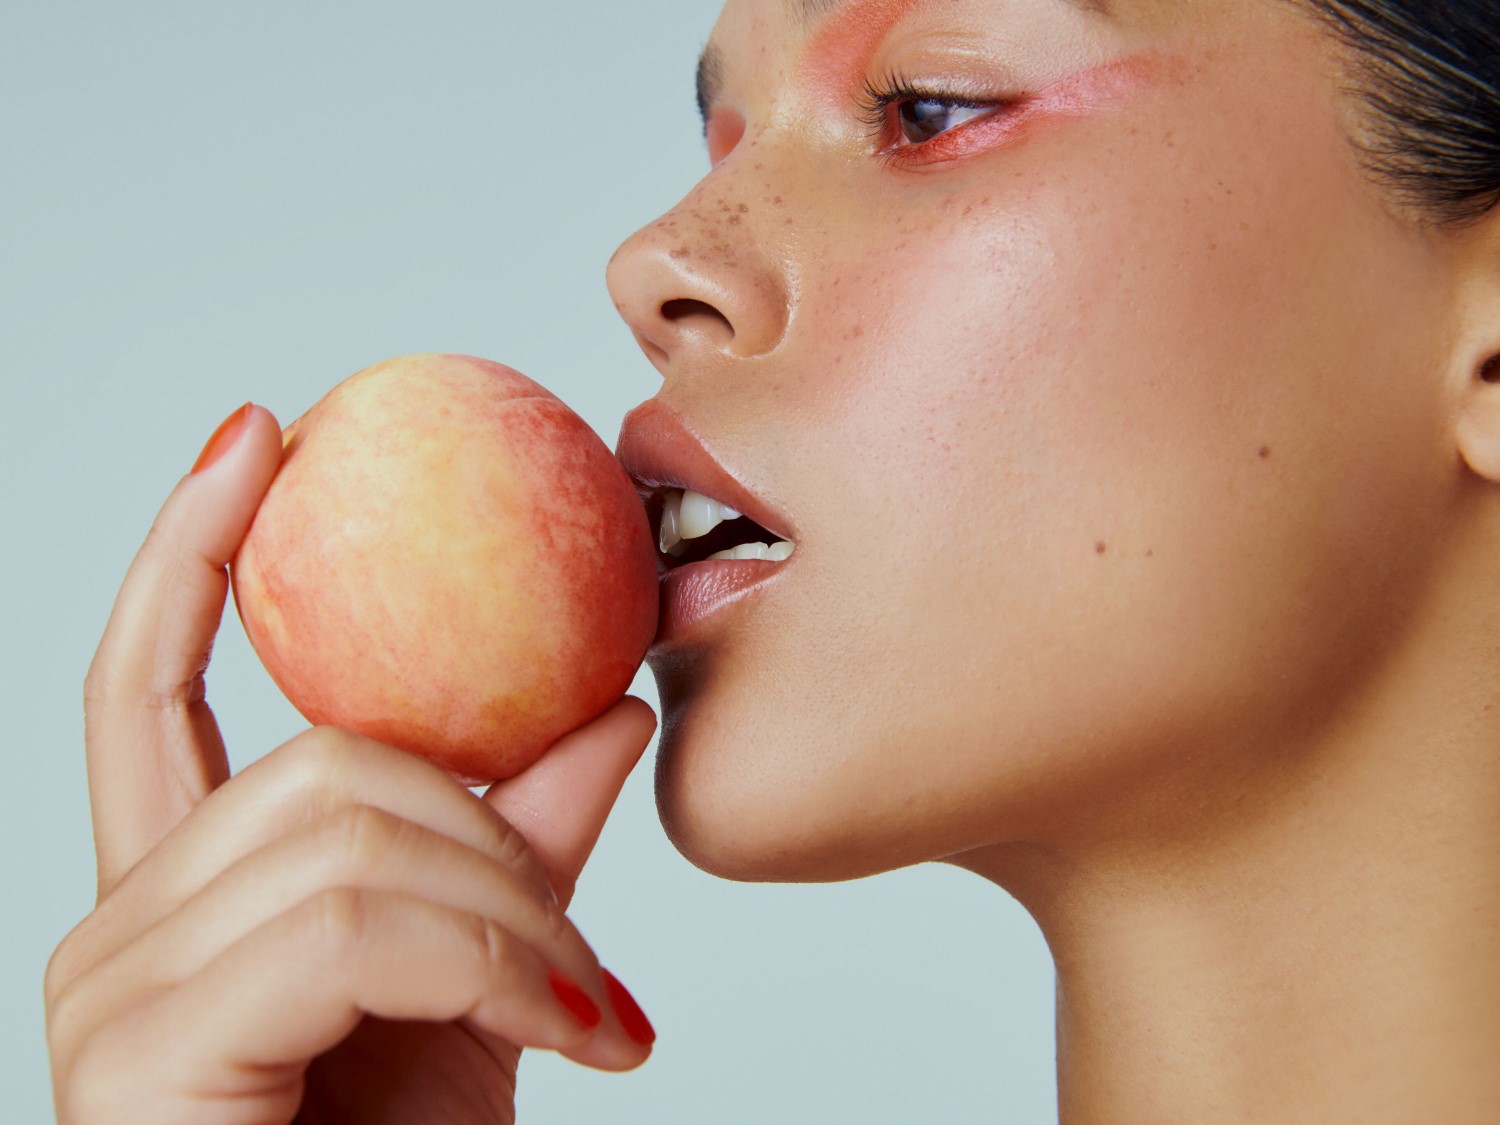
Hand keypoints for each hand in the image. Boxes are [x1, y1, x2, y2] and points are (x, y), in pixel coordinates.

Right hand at [46, 404, 657, 1123]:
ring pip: (355, 828)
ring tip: (591, 1018)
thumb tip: (609, 704)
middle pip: (323, 761)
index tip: (260, 433)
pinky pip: (353, 919)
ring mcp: (111, 990)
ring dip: (514, 914)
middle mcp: (117, 927)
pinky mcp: (139, 1052)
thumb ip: (528, 844)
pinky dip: (492, 962)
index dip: (191, 549)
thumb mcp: (491, 985)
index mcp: (185, 897)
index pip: (147, 688)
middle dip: (498, 831)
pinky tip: (571, 1036)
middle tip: (590, 955)